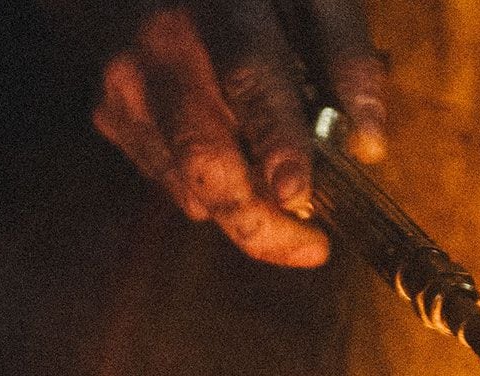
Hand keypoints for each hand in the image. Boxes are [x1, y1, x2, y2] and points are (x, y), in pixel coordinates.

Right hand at [93, 3, 385, 266]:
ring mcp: (124, 90)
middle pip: (204, 162)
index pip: (247, 79)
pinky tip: (233, 154)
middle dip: (259, 223)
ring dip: (242, 206)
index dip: (275, 140)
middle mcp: (157, 52)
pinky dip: (209, 186)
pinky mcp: (109, 116)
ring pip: (189, 187)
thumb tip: (370, 144)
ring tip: (281, 186)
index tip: (298, 194)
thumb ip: (346, 54)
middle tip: (312, 248)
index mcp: (216, 9)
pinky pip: (170, 180)